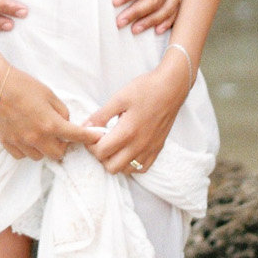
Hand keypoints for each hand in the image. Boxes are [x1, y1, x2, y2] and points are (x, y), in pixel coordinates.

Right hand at [0, 64, 101, 163]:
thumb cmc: (21, 85)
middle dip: (62, 145)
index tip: (96, 138)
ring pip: (39, 156)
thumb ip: (61, 111)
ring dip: (44, 148)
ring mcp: (20, 142)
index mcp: (50, 124)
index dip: (89, 137)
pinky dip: (27, 149)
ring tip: (39, 133)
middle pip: (57, 154)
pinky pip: (22, 155)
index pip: (76, 136)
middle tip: (60, 133)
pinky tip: (26, 136)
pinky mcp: (6, 143)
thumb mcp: (48, 94)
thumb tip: (65, 122)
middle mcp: (36, 137)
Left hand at [83, 62, 190, 176]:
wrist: (171, 87)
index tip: (92, 135)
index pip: (101, 152)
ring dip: (115, 161)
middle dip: (101, 156)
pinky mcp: (158, 149)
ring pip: (126, 170)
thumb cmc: (146, 89)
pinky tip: (128, 150)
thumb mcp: (119, 98)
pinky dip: (131, 164)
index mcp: (127, 132)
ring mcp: (150, 149)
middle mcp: (139, 145)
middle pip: (111, 167)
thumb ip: (101, 115)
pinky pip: (142, 168)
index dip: (91, 145)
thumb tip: (86, 127)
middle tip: (101, 141)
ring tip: (114, 145)